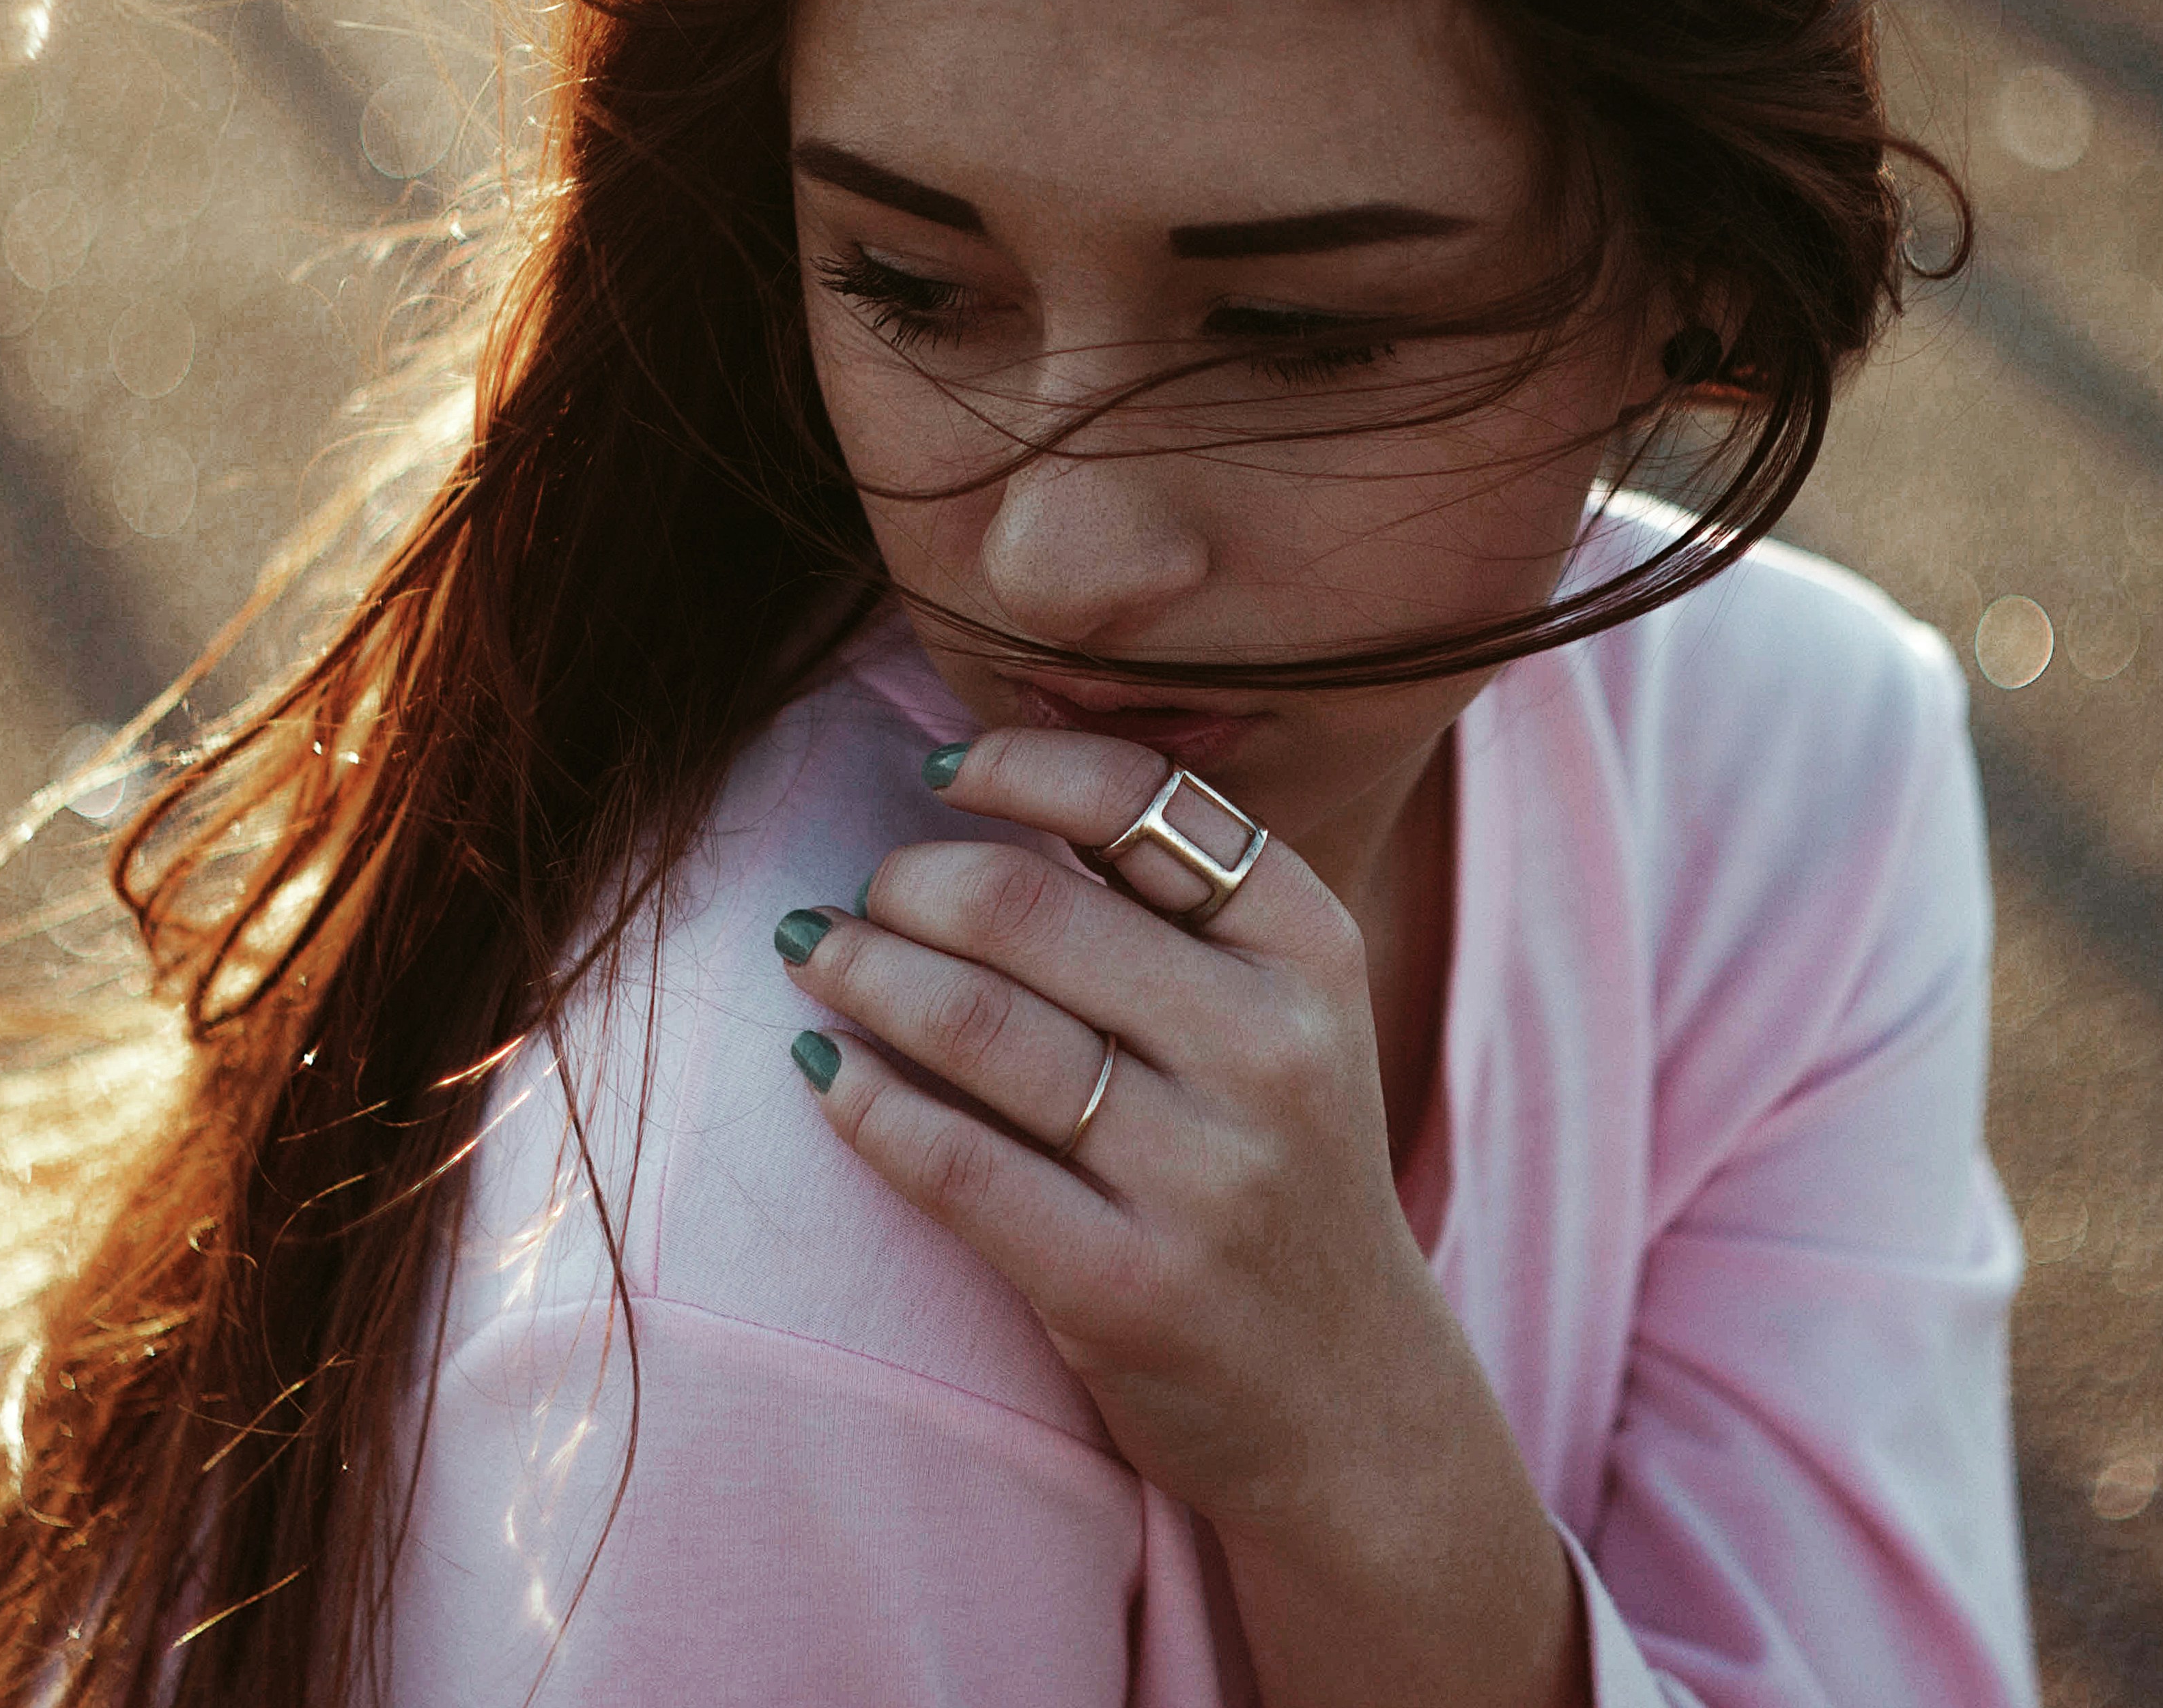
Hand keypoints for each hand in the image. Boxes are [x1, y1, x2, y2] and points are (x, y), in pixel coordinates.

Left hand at [776, 728, 1576, 1706]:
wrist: (1349, 1395)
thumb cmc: (1279, 1168)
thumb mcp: (1286, 1012)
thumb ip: (1175, 900)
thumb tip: (981, 773)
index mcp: (1311, 949)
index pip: (1141, 797)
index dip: (1015, 765)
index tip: (937, 770)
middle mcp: (1270, 1049)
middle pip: (1026, 907)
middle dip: (906, 882)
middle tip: (860, 894)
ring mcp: (1204, 1177)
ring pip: (976, 1025)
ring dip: (862, 972)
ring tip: (813, 953)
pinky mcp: (1126, 1288)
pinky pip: (953, 1164)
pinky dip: (863, 1100)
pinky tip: (823, 1070)